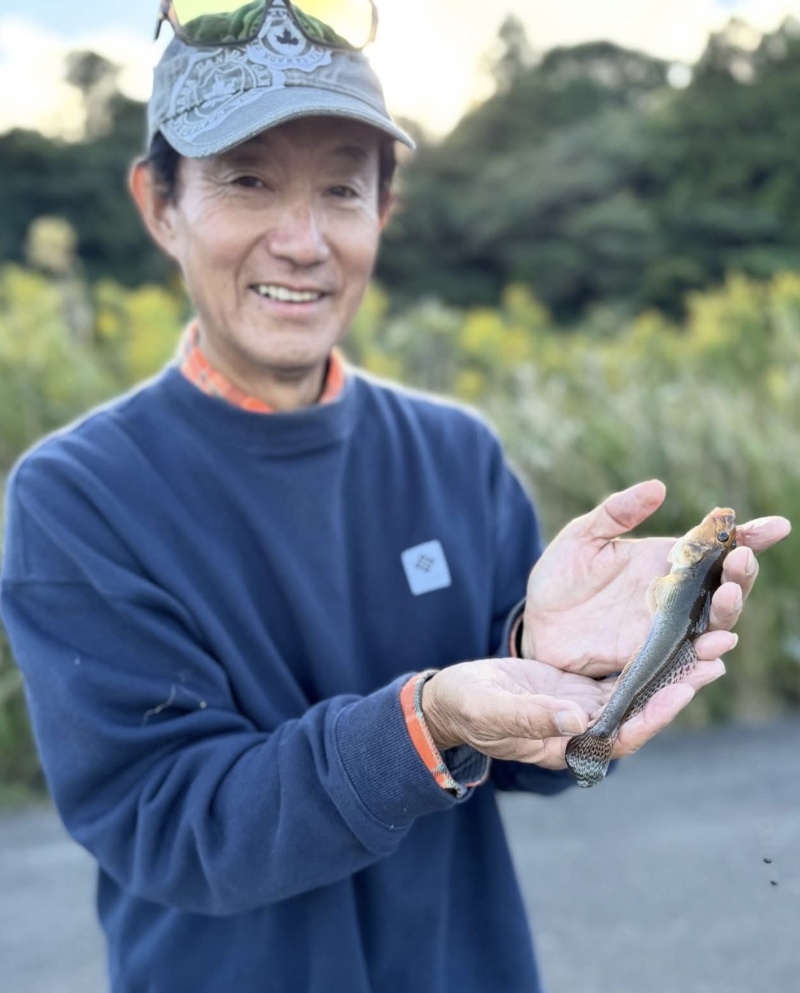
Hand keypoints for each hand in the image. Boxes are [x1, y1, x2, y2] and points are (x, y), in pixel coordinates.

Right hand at [420, 654, 727, 769]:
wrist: (450, 699)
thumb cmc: (465, 708)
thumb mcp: (492, 710)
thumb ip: (531, 717)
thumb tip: (575, 719)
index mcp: (564, 745)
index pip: (618, 736)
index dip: (650, 717)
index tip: (679, 693)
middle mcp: (583, 731)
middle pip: (639, 713)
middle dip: (676, 690)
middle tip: (713, 660)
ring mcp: (582, 708)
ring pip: (635, 692)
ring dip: (669, 671)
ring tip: (705, 644)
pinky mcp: (578, 687)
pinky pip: (618, 674)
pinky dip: (644, 656)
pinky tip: (666, 632)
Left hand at [521, 479, 790, 676]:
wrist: (535, 622)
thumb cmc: (561, 575)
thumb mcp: (582, 537)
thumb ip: (616, 512)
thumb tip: (658, 487)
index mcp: (668, 563)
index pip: (717, 548)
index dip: (750, 537)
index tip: (775, 527)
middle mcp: (677, 598)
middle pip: (725, 590)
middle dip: (740, 576)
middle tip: (739, 562)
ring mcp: (666, 632)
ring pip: (712, 627)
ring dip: (727, 616)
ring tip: (727, 598)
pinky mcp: (649, 662)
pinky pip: (683, 663)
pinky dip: (702, 660)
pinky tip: (712, 652)